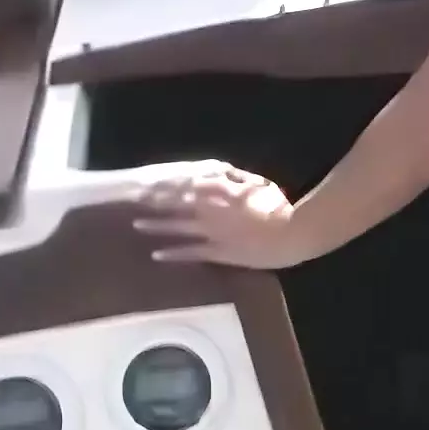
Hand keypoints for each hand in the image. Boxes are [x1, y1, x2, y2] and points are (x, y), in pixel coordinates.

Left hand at [132, 161, 302, 268]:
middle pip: (176, 203)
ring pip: (177, 226)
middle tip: (137, 201)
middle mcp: (211, 209)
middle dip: (157, 201)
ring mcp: (212, 231)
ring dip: (157, 225)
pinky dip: (172, 253)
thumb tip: (228, 175)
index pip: (189, 184)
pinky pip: (190, 252)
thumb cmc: (281, 208)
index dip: (170, 183)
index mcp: (221, 190)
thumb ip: (242, 180)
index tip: (154, 180)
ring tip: (138, 224)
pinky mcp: (217, 251)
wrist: (291, 234)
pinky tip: (156, 254)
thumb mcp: (262, 186)